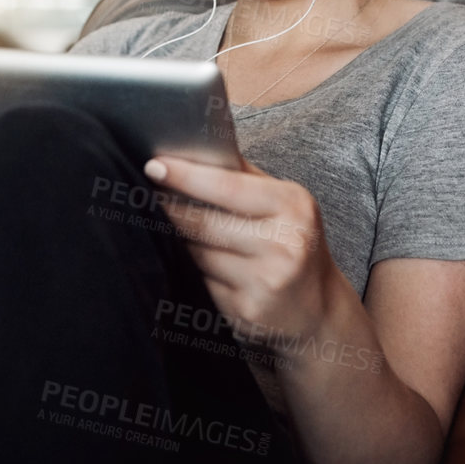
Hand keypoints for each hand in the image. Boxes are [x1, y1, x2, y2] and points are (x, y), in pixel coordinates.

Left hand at [144, 153, 333, 346]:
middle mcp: (284, 245)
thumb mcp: (284, 203)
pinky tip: (199, 265)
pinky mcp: (247, 312)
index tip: (154, 166)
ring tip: (175, 229)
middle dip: (170, 209)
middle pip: (204, 224)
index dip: (185, 176)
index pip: (226, 187)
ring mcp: (266, 282)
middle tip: (145, 195)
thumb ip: (242, 176)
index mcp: (292, 206)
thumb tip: (189, 151)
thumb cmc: (292, 243)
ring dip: (180, 241)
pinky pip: (202, 282)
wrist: (319, 311)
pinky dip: (194, 271)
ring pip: (198, 254)